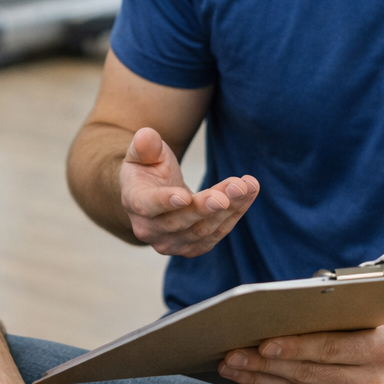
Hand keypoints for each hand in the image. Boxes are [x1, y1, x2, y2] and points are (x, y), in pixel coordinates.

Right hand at [119, 127, 256, 256]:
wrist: (152, 196)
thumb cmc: (147, 170)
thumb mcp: (142, 154)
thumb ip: (145, 146)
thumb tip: (146, 135)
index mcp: (134, 202)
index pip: (147, 206)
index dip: (165, 202)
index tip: (184, 196)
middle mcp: (150, 230)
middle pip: (181, 221)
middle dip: (209, 205)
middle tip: (234, 187)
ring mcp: (171, 243)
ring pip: (203, 229)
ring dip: (230, 208)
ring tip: (248, 185)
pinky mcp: (193, 248)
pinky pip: (217, 233)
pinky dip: (235, 214)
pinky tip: (249, 193)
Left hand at [218, 327, 383, 383]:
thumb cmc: (377, 347)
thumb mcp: (366, 325)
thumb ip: (330, 318)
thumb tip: (278, 310)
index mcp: (378, 351)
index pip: (326, 348)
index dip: (291, 347)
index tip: (261, 344)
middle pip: (306, 374)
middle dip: (262, 365)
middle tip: (232, 355)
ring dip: (260, 382)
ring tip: (234, 369)